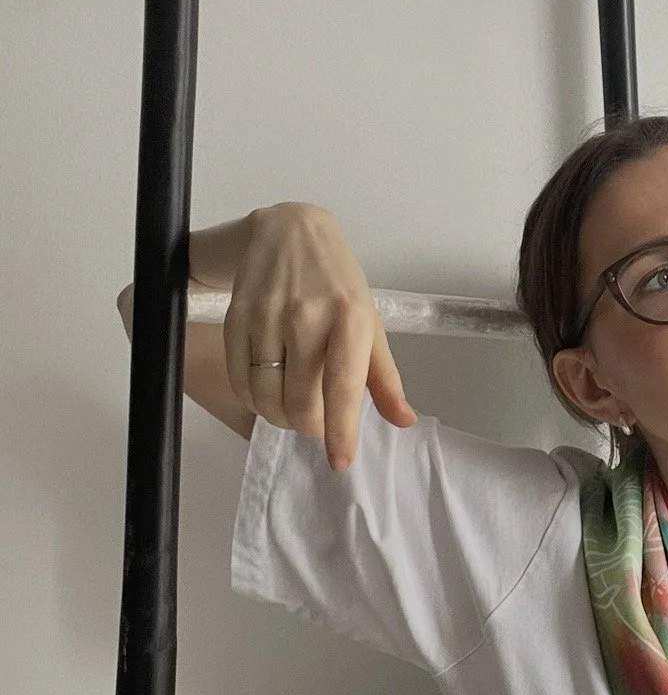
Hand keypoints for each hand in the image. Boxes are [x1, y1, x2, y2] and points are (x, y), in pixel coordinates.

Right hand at [223, 203, 415, 469]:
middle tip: (315, 423)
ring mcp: (268, 316)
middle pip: (300, 400)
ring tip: (291, 408)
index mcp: (351, 318)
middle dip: (308, 426)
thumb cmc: (336, 284)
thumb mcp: (369, 323)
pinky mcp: (237, 317)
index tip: (340, 462)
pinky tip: (267, 394)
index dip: (340, 430)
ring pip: (266, 395)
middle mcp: (308, 316)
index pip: (343, 386)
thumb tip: (403, 421)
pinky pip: (240, 379)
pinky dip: (253, 399)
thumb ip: (384, 377)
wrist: (289, 232)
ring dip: (279, 416)